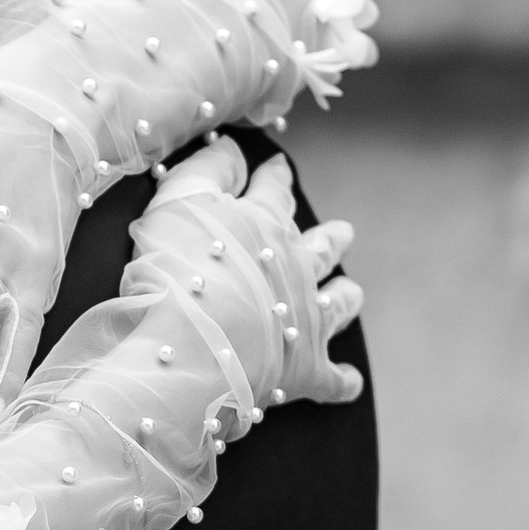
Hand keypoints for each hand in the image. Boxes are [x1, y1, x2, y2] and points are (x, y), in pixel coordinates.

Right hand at [74, 138, 362, 423]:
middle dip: (331, 238)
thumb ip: (208, 169)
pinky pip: (333, 379)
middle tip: (344, 232)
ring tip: (352, 292)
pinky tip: (349, 383)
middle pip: (322, 247)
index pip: (274, 191)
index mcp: (266, 224)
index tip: (278, 167)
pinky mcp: (306, 369)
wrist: (188, 346)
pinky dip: (342, 381)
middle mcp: (297, 267)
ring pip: (338, 303)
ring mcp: (306, 319)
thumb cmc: (175, 269)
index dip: (274, 177)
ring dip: (345, 297)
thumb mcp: (179, 202)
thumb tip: (233, 146)